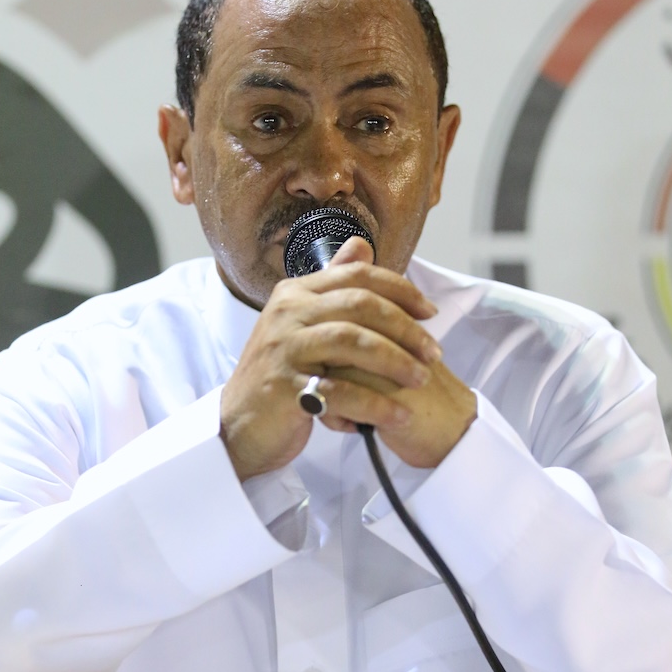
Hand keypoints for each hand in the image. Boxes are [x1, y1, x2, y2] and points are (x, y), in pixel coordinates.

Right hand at [219, 237, 472, 479]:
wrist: (237, 426)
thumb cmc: (280, 375)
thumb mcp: (303, 323)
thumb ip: (333, 286)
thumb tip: (363, 245)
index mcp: (295, 293)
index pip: (357, 275)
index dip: (401, 290)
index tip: (430, 312)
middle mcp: (286, 313)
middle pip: (360, 304)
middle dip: (405, 328)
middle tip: (433, 352)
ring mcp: (283, 348)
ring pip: (352, 342)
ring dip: (395, 361)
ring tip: (421, 380)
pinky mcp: (284, 387)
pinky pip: (340, 390)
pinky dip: (375, 404)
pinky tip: (399, 415)